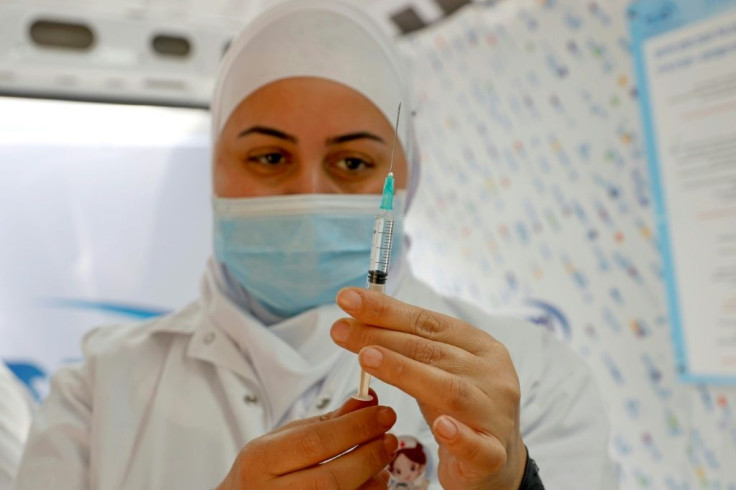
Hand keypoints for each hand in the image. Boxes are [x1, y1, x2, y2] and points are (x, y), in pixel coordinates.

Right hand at [217, 391, 397, 489]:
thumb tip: (368, 399)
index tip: (384, 412)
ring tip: (384, 460)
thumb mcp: (284, 440)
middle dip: (370, 455)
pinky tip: (373, 481)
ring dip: (373, 479)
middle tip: (391, 437)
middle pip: (333, 478)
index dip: (356, 427)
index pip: (315, 442)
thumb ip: (326, 422)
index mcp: (260, 460)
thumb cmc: (264, 472)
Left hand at [331, 288, 525, 489]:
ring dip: (406, 372)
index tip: (347, 299)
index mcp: (480, 347)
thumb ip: (408, 347)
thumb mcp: (438, 370)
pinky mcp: (493, 454)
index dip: (387, 310)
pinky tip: (440, 426)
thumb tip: (357, 318)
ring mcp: (495, 414)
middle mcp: (492, 375)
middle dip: (382, 337)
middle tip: (341, 329)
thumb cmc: (459, 408)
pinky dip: (459, 435)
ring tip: (367, 358)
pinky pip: (477, 445)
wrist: (496, 462)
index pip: (428, 323)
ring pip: (450, 390)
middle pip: (432, 352)